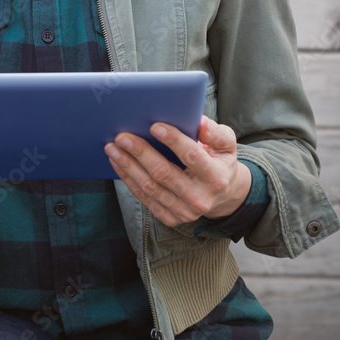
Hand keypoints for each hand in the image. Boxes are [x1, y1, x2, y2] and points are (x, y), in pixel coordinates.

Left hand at [104, 115, 251, 227]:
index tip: (155, 125)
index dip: (173, 141)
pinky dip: (128, 179)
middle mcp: (200, 198)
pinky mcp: (170, 217)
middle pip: (164, 174)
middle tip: (122, 136)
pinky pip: (145, 198)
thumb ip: (215, 133)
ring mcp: (184, 211)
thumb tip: (199, 123)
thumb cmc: (220, 161)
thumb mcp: (227, 145)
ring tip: (113, 148)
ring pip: (150, 187)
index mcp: (216, 177)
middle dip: (141, 153)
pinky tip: (118, 163)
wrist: (223, 195)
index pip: (192, 157)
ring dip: (128, 166)